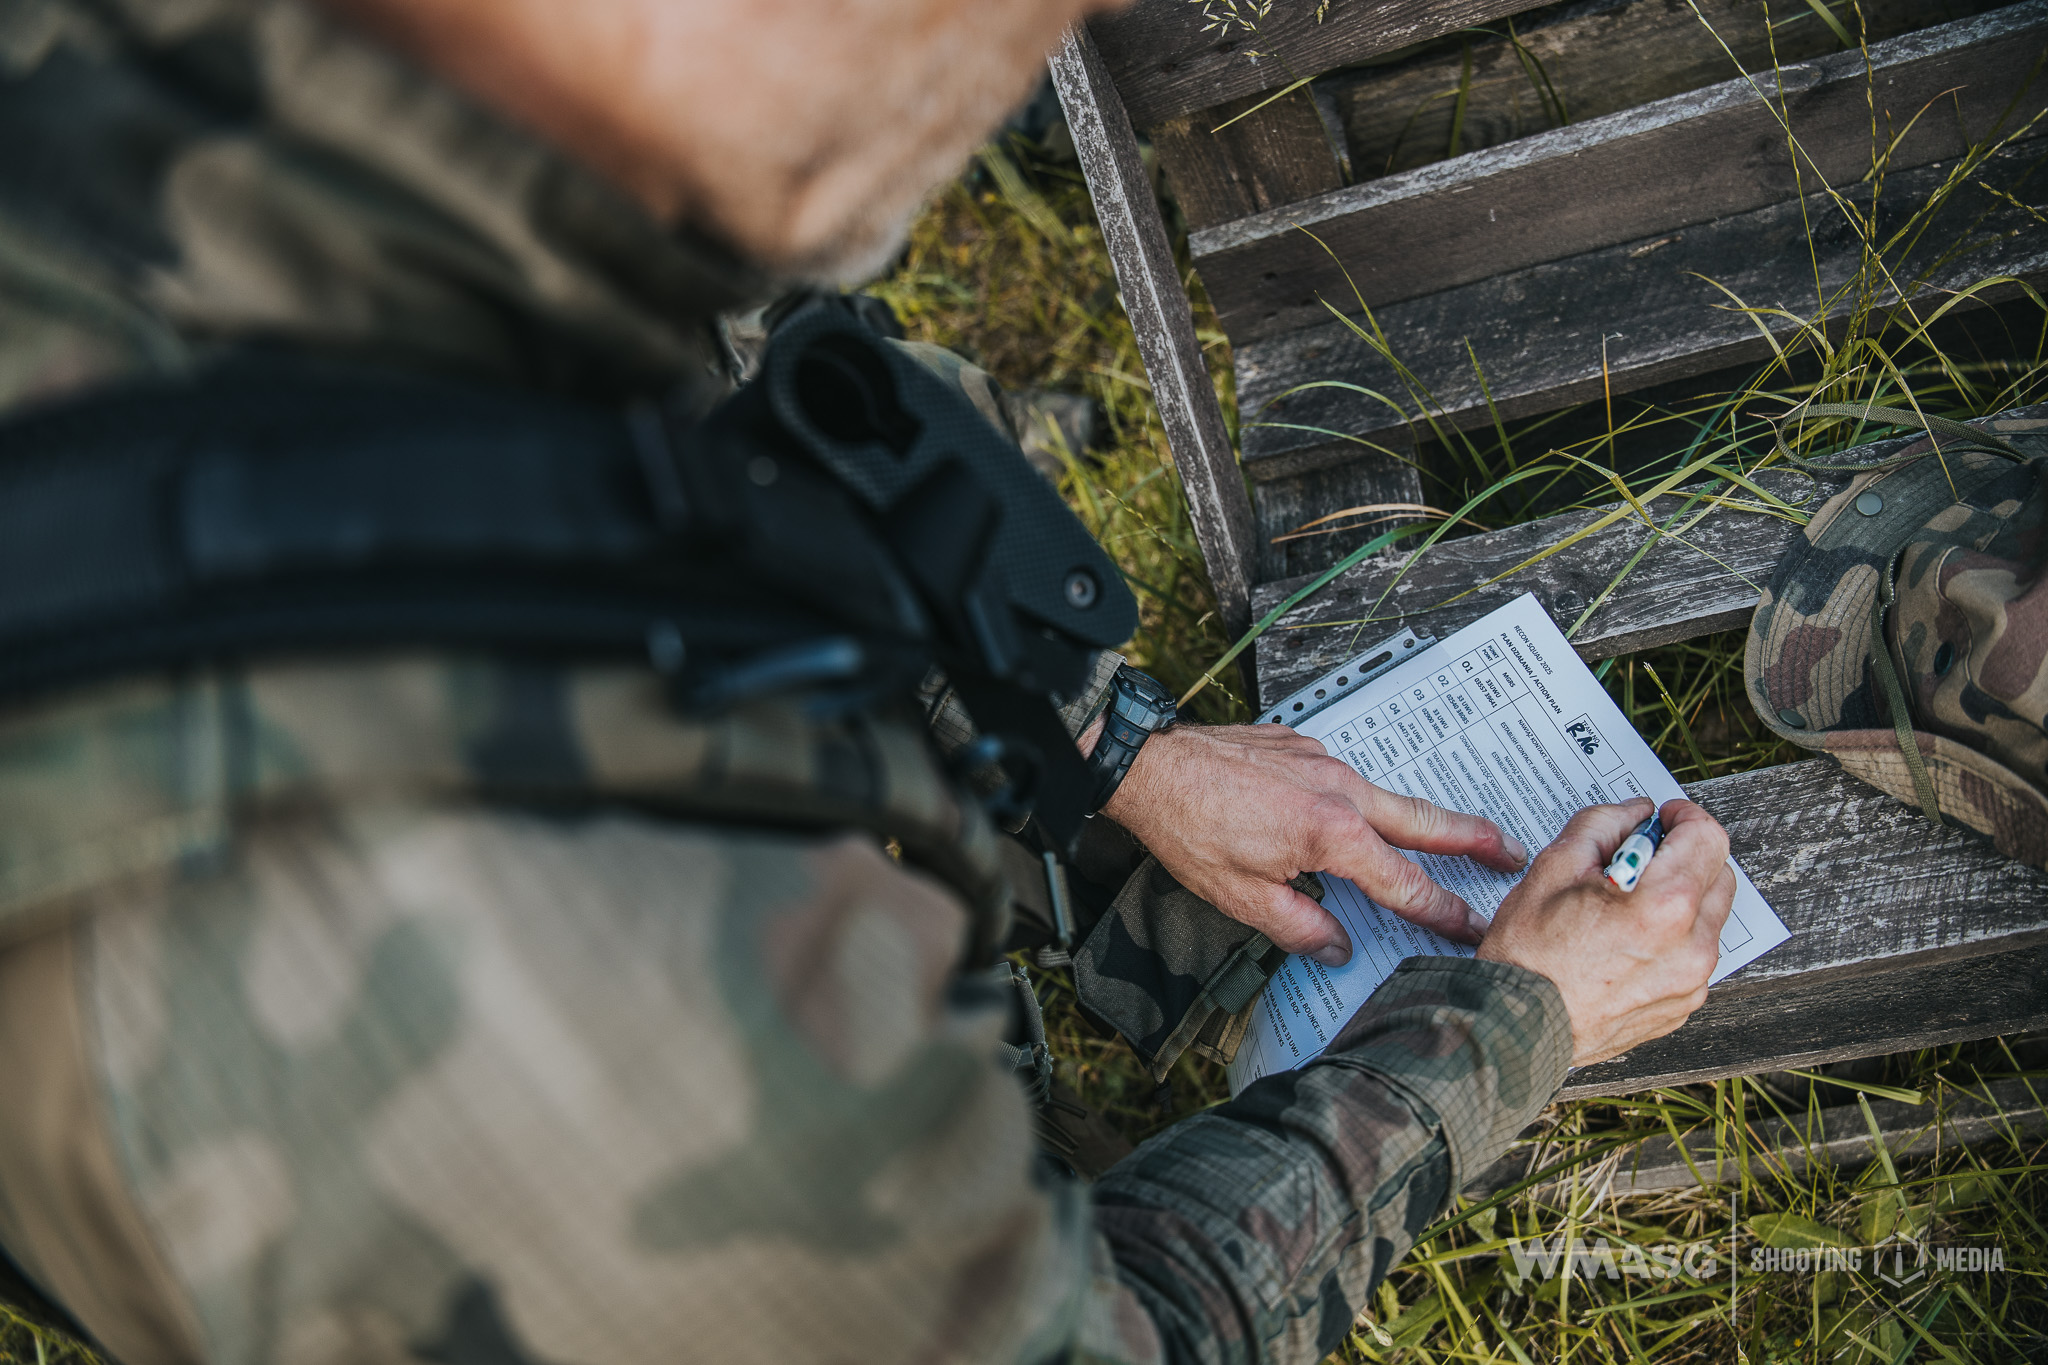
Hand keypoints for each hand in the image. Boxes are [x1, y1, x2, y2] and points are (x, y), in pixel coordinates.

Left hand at [1092, 721, 1528, 965]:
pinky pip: (1345, 777)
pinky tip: (1355, 813)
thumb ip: (1300, 927)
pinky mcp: (1299, 745)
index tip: (1475, 928)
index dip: (1443, 912)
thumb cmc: (1187, 827)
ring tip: (1451, 835)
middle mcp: (1340, 789)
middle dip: (1473, 839)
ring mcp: (1321, 760)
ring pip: (1386, 796)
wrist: (1147, 762)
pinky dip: (1363, 799)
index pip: (1404, 884)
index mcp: (1333, 834)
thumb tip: (1338, 948)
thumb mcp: (1241, 899)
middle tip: (1512, 854)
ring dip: (1421, 817)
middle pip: (1423, 820)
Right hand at [1477, 797, 1735, 1065]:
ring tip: (1628, 906)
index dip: (1684, 816)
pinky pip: (1694, 954)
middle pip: (1719, 874)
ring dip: (1682, 898)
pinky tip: (1628, 942)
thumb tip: (1635, 815)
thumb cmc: (1529, 954)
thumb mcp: (1554, 867)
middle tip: (1640, 859)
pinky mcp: (1684, 1005)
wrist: (1516, 1026)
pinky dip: (1674, 938)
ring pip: (1710, 916)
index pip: (1708, 837)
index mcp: (1663, 905)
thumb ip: (1603, 825)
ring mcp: (1692, 981)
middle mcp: (1691, 946)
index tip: (1663, 819)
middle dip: (1685, 856)